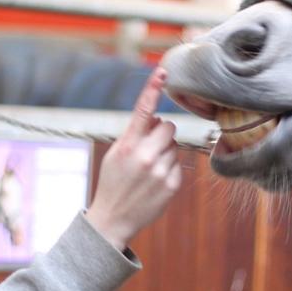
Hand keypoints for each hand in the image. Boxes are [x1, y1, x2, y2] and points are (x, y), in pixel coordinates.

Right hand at [85, 67, 181, 248]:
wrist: (114, 218)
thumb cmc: (113, 181)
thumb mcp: (115, 154)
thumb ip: (135, 134)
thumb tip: (156, 118)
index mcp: (127, 145)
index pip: (142, 110)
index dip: (152, 89)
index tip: (162, 72)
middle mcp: (145, 156)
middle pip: (168, 126)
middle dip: (161, 132)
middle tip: (148, 147)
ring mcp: (160, 171)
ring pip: (175, 145)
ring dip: (165, 151)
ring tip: (148, 169)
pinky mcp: (172, 184)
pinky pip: (178, 162)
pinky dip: (169, 167)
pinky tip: (155, 180)